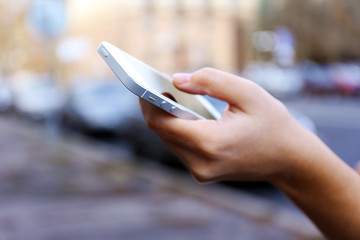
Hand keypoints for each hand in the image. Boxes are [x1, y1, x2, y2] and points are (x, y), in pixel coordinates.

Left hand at [139, 68, 306, 182]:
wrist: (289, 160)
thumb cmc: (273, 124)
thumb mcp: (248, 92)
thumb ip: (210, 81)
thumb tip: (176, 80)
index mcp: (210, 143)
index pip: (162, 123)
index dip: (148, 100)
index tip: (145, 81)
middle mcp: (200, 164)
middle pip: (162, 131)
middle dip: (157, 106)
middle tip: (160, 83)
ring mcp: (200, 172)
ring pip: (169, 139)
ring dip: (168, 116)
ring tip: (173, 94)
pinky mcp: (202, 173)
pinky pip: (180, 146)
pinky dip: (179, 127)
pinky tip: (185, 112)